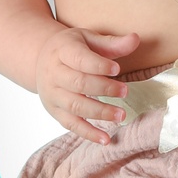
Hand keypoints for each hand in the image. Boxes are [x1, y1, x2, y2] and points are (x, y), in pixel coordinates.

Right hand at [35, 26, 139, 143]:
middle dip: (103, 89)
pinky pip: (71, 125)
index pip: (79, 59)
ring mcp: (53, 95)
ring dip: (99, 112)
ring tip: (121, 115)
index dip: (99, 65)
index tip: (118, 69)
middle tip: (125, 91)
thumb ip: (112, 43)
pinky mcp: (55, 111)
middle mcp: (53, 74)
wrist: (42, 61)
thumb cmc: (71, 48)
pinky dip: (89, 134)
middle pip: (78, 84)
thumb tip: (135, 39)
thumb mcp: (88, 38)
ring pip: (75, 106)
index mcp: (62, 51)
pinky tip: (106, 139)